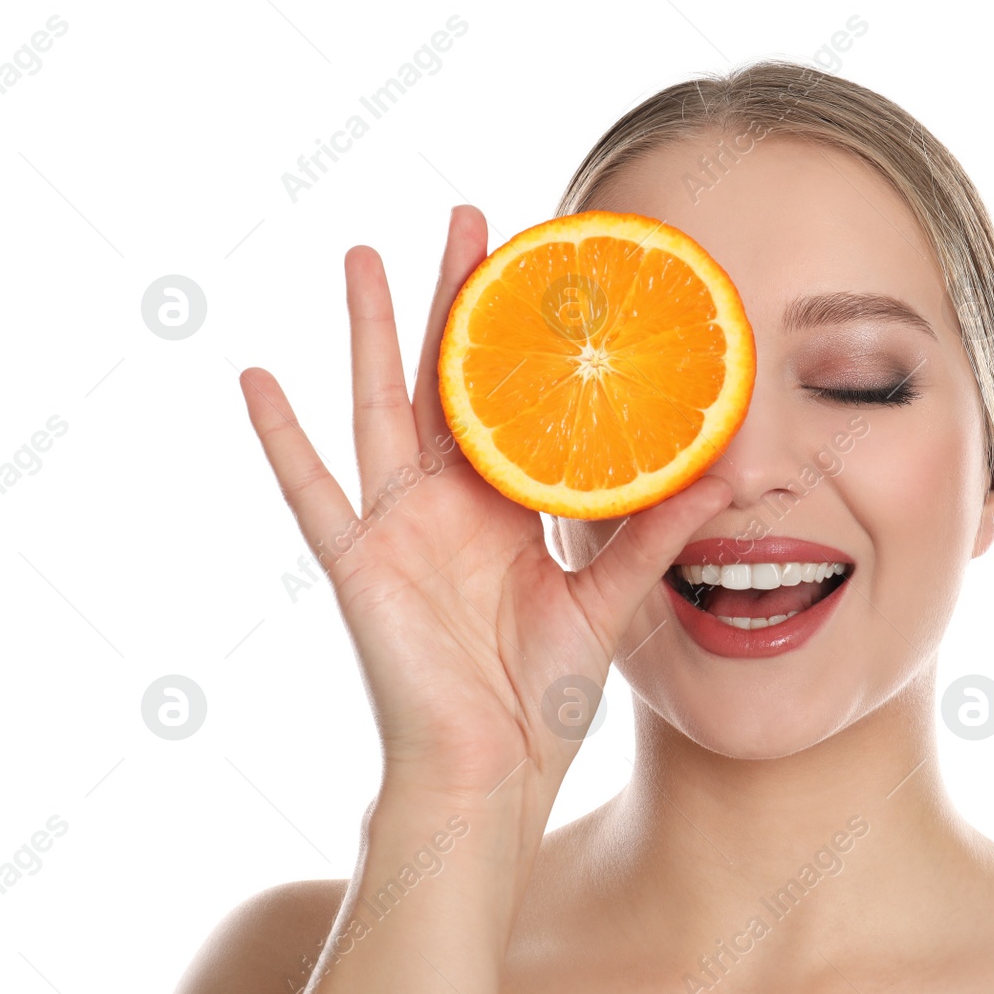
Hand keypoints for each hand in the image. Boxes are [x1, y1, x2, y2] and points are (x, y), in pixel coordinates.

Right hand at [237, 205, 728, 808]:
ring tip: (363, 253)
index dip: (525, 337)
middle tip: (469, 218)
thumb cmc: (545, 698)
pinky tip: (256, 377)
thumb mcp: (610, 599)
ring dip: (369, 331)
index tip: (544, 265)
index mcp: (509, 508)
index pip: (517, 401)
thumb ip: (660, 533)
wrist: (492, 775)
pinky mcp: (358, 562)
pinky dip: (281, 438)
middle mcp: (450, 503)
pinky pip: (310, 491)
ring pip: (379, 405)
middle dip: (457, 299)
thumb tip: (737, 475)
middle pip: (449, 377)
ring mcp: (398, 526)